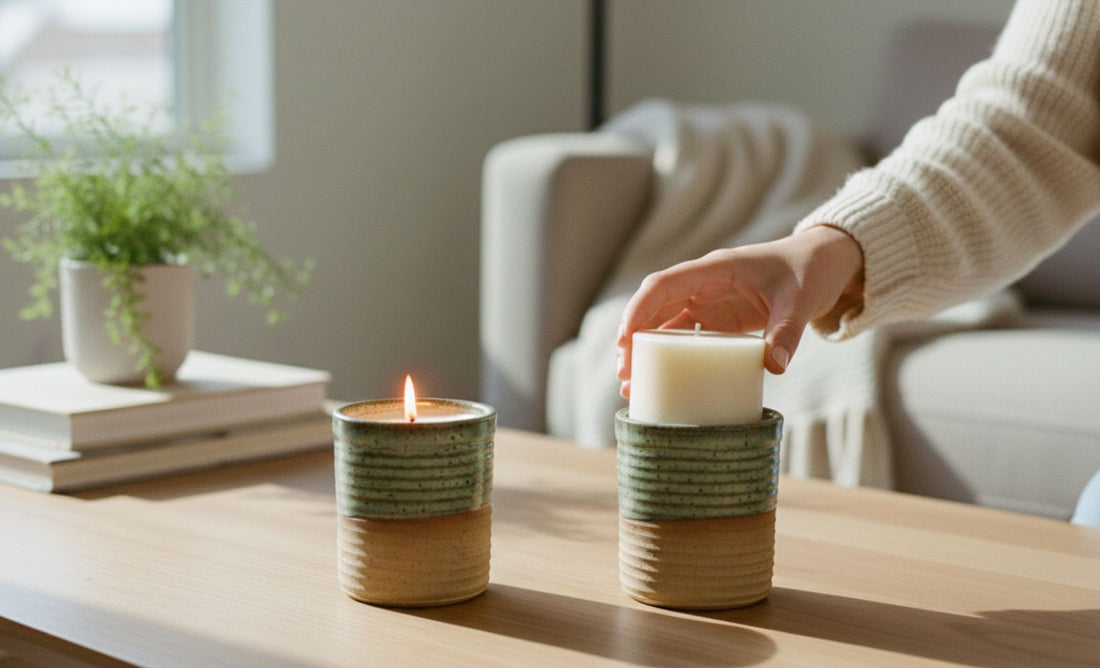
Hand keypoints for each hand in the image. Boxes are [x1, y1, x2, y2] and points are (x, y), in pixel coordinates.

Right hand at [616, 225, 863, 396]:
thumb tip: (773, 367)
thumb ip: (786, 332)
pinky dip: (670, 357)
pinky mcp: (719, 320)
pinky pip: (685, 338)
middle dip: (634, 339)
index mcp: (715, 269)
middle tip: (624, 373)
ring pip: (665, 325)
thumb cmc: (809, 271)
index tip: (626, 340)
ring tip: (631, 384)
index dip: (640, 309)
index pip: (664, 284)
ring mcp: (709, 303)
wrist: (825, 263)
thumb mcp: (801, 301)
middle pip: (655, 308)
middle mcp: (704, 285)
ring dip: (645, 351)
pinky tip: (661, 381)